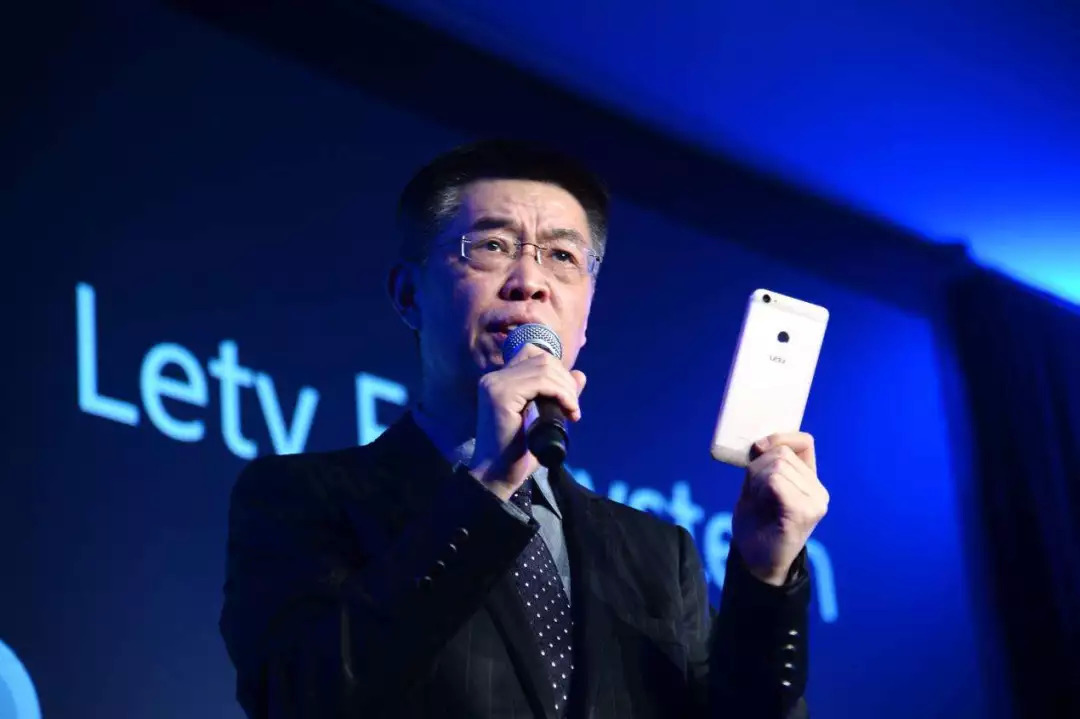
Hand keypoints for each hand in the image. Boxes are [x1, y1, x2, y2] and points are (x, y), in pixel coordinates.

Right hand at [469, 344, 586, 500]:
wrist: (497, 474)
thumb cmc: (518, 451)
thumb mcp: (545, 417)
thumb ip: (559, 394)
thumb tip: (580, 374)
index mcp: (500, 379)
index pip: (533, 354)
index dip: (557, 370)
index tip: (567, 397)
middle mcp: (495, 377)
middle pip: (543, 359)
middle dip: (566, 380)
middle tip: (573, 407)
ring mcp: (496, 384)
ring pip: (544, 368)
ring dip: (566, 389)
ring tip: (572, 411)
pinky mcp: (501, 395)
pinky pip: (541, 381)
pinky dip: (561, 393)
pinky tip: (568, 410)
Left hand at [732, 432, 828, 585]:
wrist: (755, 561)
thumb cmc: (756, 522)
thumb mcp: (757, 484)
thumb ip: (764, 462)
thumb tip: (762, 442)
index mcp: (810, 480)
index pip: (804, 441)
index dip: (779, 438)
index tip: (758, 450)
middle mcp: (819, 490)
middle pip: (782, 454)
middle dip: (757, 467)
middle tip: (756, 494)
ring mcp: (815, 502)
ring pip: (776, 466)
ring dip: (756, 481)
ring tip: (759, 503)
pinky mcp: (805, 512)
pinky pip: (775, 481)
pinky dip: (759, 489)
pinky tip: (762, 507)